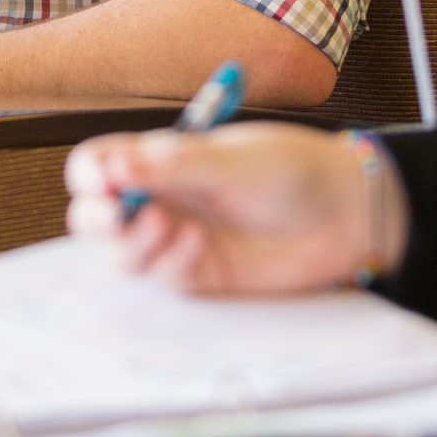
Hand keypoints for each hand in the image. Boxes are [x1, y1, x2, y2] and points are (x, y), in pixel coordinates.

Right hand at [64, 123, 406, 296]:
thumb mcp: (229, 159)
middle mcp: (161, 198)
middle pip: (96, 217)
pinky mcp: (200, 273)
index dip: (91, 174)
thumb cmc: (292, 170)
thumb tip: (113, 169)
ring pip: (123, 255)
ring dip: (134, 243)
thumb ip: (171, 165)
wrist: (345, 214)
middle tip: (119, 216)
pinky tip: (200, 247)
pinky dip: (173, 263)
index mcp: (159, 159)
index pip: (100, 165)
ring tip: (167, 224)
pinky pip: (165, 277)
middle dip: (97, 219)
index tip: (104, 181)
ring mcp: (177, 238)